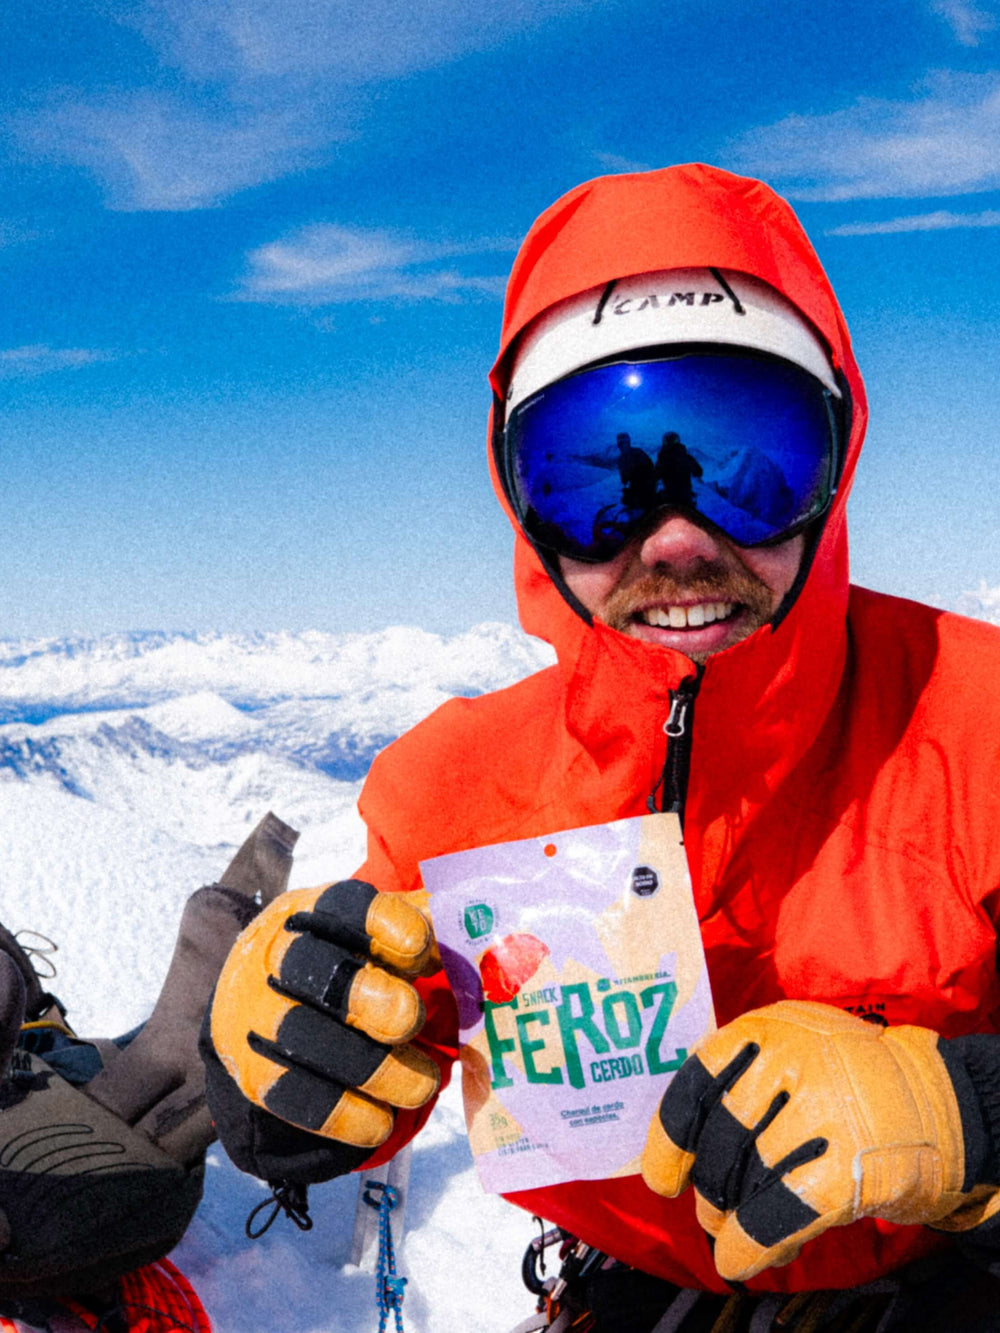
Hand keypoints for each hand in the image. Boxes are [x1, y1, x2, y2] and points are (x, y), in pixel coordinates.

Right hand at [203, 879, 440, 1183]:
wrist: (269, 1015)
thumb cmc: (346, 967)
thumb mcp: (375, 936)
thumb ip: (422, 931)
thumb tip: (476, 933)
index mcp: (313, 911)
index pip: (344, 906)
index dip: (386, 926)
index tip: (422, 950)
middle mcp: (275, 955)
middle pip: (314, 969)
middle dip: (369, 997)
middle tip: (412, 1021)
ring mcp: (255, 1014)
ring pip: (304, 1038)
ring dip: (373, 1068)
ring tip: (424, 1085)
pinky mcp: (251, 1073)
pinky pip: (292, 1096)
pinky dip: (343, 1114)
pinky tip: (382, 1122)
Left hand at [641, 1000, 995, 1280]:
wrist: (937, 1105)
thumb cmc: (847, 1081)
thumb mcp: (793, 1048)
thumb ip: (740, 1079)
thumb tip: (675, 1148)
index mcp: (770, 1028)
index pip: (696, 1082)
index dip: (669, 1139)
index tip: (663, 1178)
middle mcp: (793, 1062)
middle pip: (720, 1139)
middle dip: (709, 1184)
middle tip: (710, 1206)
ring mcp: (823, 1113)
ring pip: (747, 1179)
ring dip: (730, 1217)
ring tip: (731, 1226)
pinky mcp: (847, 1166)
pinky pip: (777, 1215)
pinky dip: (751, 1245)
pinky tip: (740, 1258)